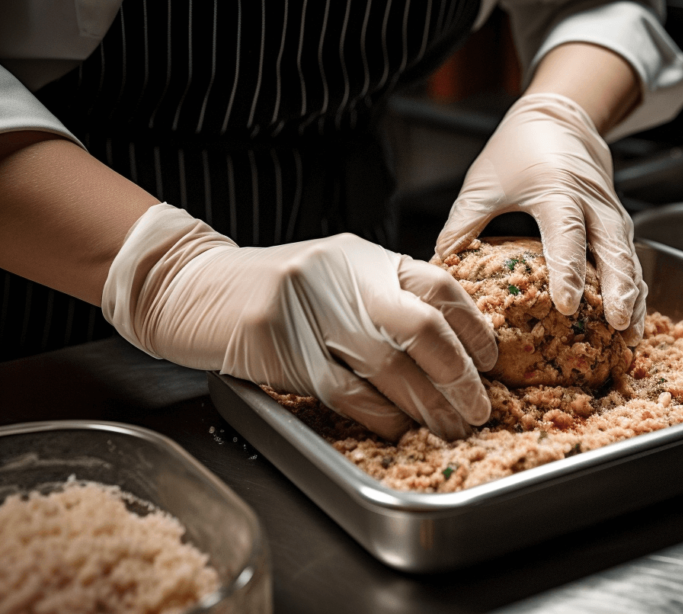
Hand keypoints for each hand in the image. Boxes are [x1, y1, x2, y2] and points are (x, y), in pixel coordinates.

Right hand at [103, 204, 497, 440]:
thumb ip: (383, 298)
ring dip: (427, 406)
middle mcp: (342, 276)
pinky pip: (343, 390)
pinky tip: (400, 428)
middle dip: (459, 376)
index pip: (438, 286)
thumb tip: (451, 347)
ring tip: (450, 428)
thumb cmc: (270, 288)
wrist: (188, 285)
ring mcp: (307, 309)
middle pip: (423, 328)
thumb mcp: (335, 275)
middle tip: (479, 408)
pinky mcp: (275, 345)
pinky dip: (379, 415)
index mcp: (364, 257)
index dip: (473, 327)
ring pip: (388, 366)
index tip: (490, 361)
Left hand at [436, 93, 646, 344]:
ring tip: (631, 335)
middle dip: (619, 289)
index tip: (567, 304)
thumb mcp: (485, 181)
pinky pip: (631, 259)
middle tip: (618, 325)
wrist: (561, 118)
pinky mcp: (618, 224)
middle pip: (613, 249)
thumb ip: (464, 223)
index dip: (568, 270)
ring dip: (633, 295)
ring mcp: (611, 214)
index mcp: (558, 190)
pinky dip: (635, 289)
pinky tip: (632, 320)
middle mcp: (593, 203)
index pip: (567, 233)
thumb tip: (440, 266)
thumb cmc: (519, 150)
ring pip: (629, 258)